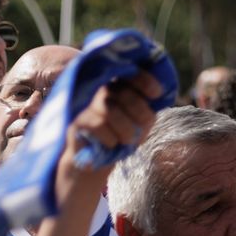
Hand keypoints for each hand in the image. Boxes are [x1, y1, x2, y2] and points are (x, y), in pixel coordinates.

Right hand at [57, 70, 160, 204]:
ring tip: (128, 140)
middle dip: (139, 112)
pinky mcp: (76, 121)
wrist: (97, 160)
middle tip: (141, 130)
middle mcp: (99, 92)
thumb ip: (148, 108)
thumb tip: (160, 98)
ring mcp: (85, 105)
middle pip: (123, 93)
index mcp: (118, 88)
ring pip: (110, 110)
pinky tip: (112, 144)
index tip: (157, 94)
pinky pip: (98, 125)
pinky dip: (111, 138)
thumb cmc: (123, 136)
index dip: (145, 81)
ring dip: (126, 129)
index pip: (131, 75)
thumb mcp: (141, 122)